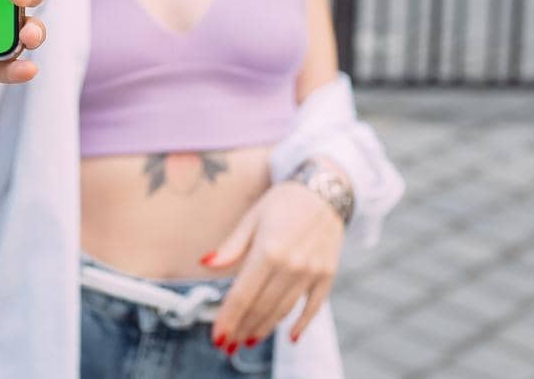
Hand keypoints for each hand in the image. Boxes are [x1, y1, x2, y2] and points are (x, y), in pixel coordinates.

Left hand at [200, 176, 345, 351]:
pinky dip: (302, 324)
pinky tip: (290, 336)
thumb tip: (206, 264)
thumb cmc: (283, 202)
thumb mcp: (252, 218)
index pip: (243, 295)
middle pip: (261, 307)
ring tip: (248, 341)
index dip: (228, 318)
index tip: (218, 336)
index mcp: (268, 250)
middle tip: (229, 344)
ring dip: (264, 328)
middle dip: (242, 328)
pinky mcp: (327, 275)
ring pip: (284, 310)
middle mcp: (291, 265)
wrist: (326, 189)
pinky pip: (314, 307)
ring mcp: (311, 272)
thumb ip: (231, 247)